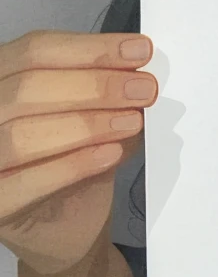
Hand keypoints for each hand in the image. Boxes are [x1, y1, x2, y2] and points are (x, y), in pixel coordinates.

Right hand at [0, 31, 156, 276]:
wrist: (64, 227)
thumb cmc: (73, 158)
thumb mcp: (94, 113)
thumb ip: (108, 89)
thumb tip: (138, 71)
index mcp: (0, 77)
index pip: (36, 50)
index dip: (91, 49)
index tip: (140, 51)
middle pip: (28, 87)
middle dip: (94, 85)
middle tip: (144, 89)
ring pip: (22, 133)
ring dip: (85, 124)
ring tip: (132, 122)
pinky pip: (25, 183)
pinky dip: (71, 165)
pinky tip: (110, 154)